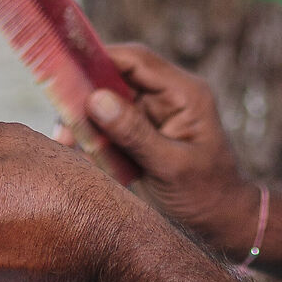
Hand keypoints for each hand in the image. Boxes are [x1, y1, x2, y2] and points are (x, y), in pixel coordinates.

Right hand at [79, 44, 258, 256]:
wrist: (221, 223)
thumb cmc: (206, 195)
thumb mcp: (171, 166)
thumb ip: (135, 133)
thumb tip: (96, 100)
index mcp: (185, 93)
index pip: (137, 60)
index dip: (100, 58)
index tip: (64, 67)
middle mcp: (168, 96)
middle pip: (117, 77)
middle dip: (86, 94)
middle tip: (60, 118)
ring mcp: (154, 114)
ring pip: (108, 100)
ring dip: (85, 118)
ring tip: (65, 140)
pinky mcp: (142, 133)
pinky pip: (110, 124)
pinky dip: (92, 135)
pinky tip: (75, 149)